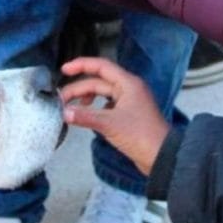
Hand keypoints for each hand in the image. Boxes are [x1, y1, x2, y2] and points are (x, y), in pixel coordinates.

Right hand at [59, 57, 169, 174]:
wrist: (161, 157)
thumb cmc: (140, 136)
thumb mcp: (109, 124)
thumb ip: (85, 116)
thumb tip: (64, 113)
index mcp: (128, 83)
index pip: (101, 66)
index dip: (81, 65)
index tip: (64, 70)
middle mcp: (129, 88)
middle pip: (99, 82)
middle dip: (79, 89)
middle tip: (61, 100)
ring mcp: (130, 101)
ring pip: (103, 94)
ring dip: (87, 98)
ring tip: (72, 108)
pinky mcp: (129, 114)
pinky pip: (108, 105)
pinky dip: (96, 109)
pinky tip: (88, 117)